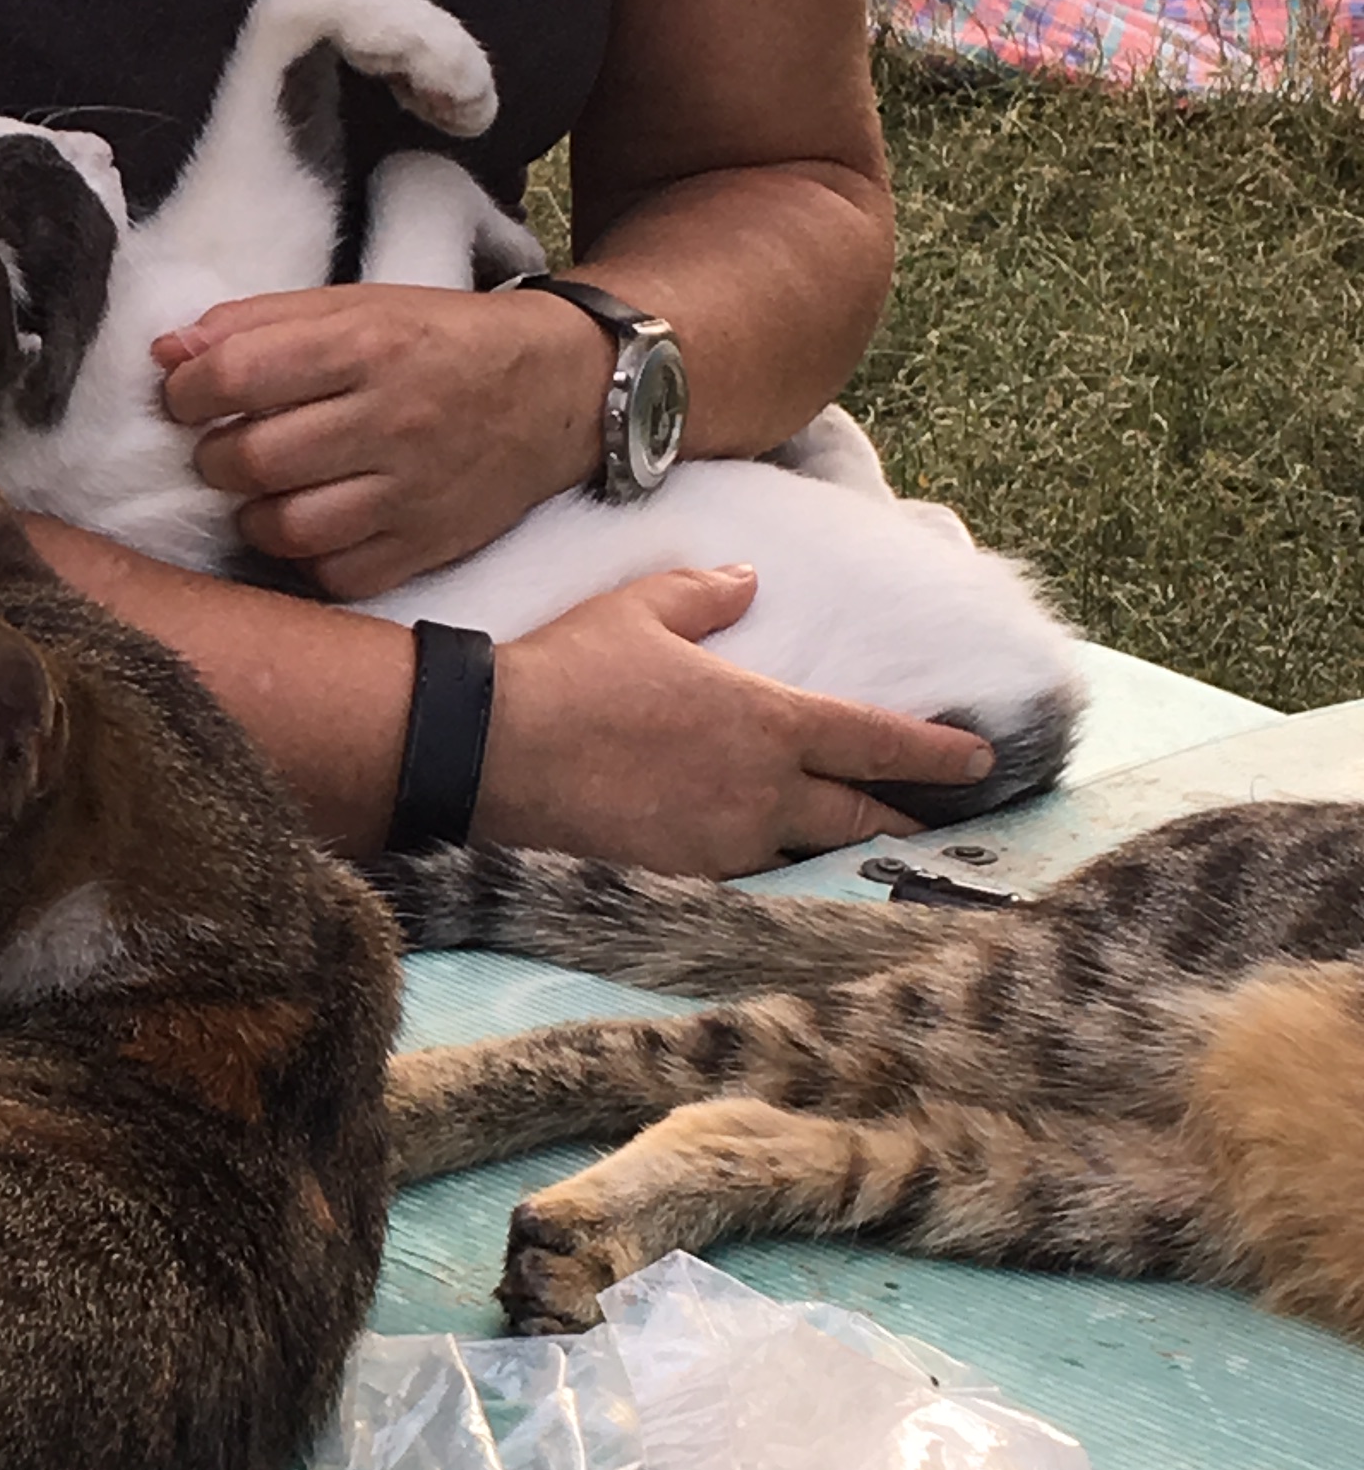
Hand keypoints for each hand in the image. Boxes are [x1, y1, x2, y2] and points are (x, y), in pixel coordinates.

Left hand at [156, 281, 607, 595]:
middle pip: (253, 458)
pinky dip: (309, 559)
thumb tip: (166, 349)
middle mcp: (390, 419)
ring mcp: (412, 490)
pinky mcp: (430, 545)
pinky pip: (337, 575)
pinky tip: (313, 527)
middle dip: (215, 456)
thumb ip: (258, 322)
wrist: (558, 389)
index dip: (186, 392)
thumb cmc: (439, 341)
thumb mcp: (357, 304)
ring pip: (287, 527)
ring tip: (265, 491)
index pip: (237, 375)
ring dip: (253, 514)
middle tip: (225, 446)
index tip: (185, 397)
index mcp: (367, 344)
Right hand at [477, 567, 996, 872]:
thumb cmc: (567, 672)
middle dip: (904, 823)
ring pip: (803, 860)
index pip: (876, 741)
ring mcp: (722, 847)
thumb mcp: (640, 609)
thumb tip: (745, 584)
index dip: (936, 753)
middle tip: (938, 830)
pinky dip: (763, 879)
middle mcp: (762, 793)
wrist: (488, 751)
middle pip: (858, 818)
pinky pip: (741, 885)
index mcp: (768, 722)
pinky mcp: (679, 883)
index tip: (982, 760)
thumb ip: (704, 597)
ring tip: (859, 858)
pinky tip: (765, 879)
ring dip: (833, 857)